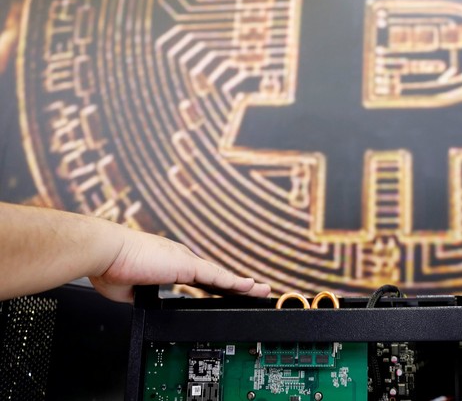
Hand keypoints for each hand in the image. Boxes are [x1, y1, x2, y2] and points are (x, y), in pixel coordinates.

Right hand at [89, 229, 269, 302]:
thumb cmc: (109, 267)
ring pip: (222, 275)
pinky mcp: (186, 264)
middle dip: (236, 285)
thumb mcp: (128, 290)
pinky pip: (216, 276)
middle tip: (254, 291)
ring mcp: (185, 260)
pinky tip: (248, 287)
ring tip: (261, 290)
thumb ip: (143, 297)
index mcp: (168, 264)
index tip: (226, 293)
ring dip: (242, 284)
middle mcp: (180, 258)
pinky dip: (234, 282)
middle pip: (216, 276)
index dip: (215, 286)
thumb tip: (144, 305)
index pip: (198, 279)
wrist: (104, 253)